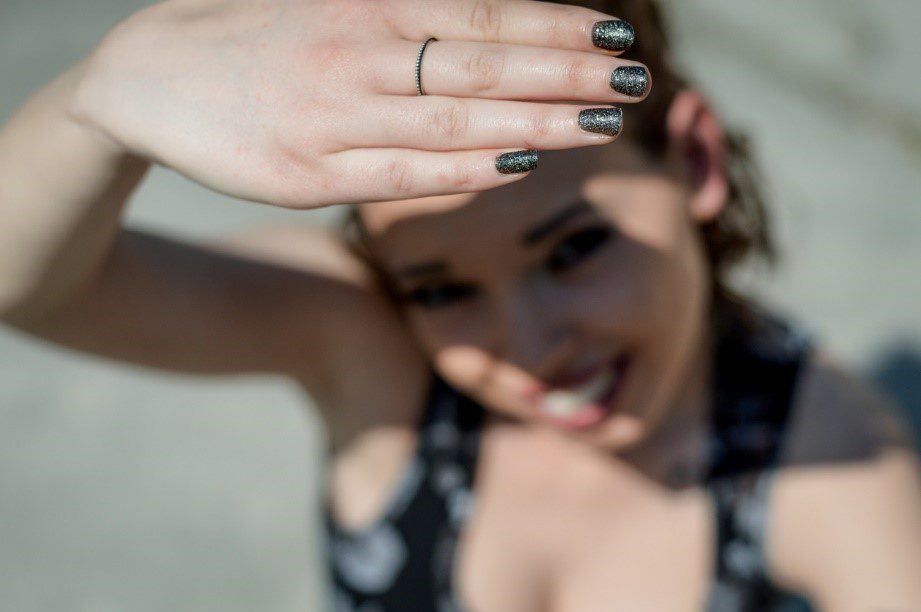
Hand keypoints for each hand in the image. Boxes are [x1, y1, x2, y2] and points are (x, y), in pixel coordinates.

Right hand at [71, 0, 650, 207]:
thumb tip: (488, 24)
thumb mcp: (326, 5)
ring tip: (600, 126)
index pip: (480, 13)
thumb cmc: (254, 38)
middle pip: (482, 64)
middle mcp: (355, 54)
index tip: (614, 36)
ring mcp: (331, 117)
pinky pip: (402, 173)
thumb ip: (403, 13)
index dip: (553, 25)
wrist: (149, 78)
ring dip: (535, 123)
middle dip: (566, 74)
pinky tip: (517, 165)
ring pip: (453, 121)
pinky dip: (464, 169)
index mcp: (363, 5)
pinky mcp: (307, 172)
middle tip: (634, 83)